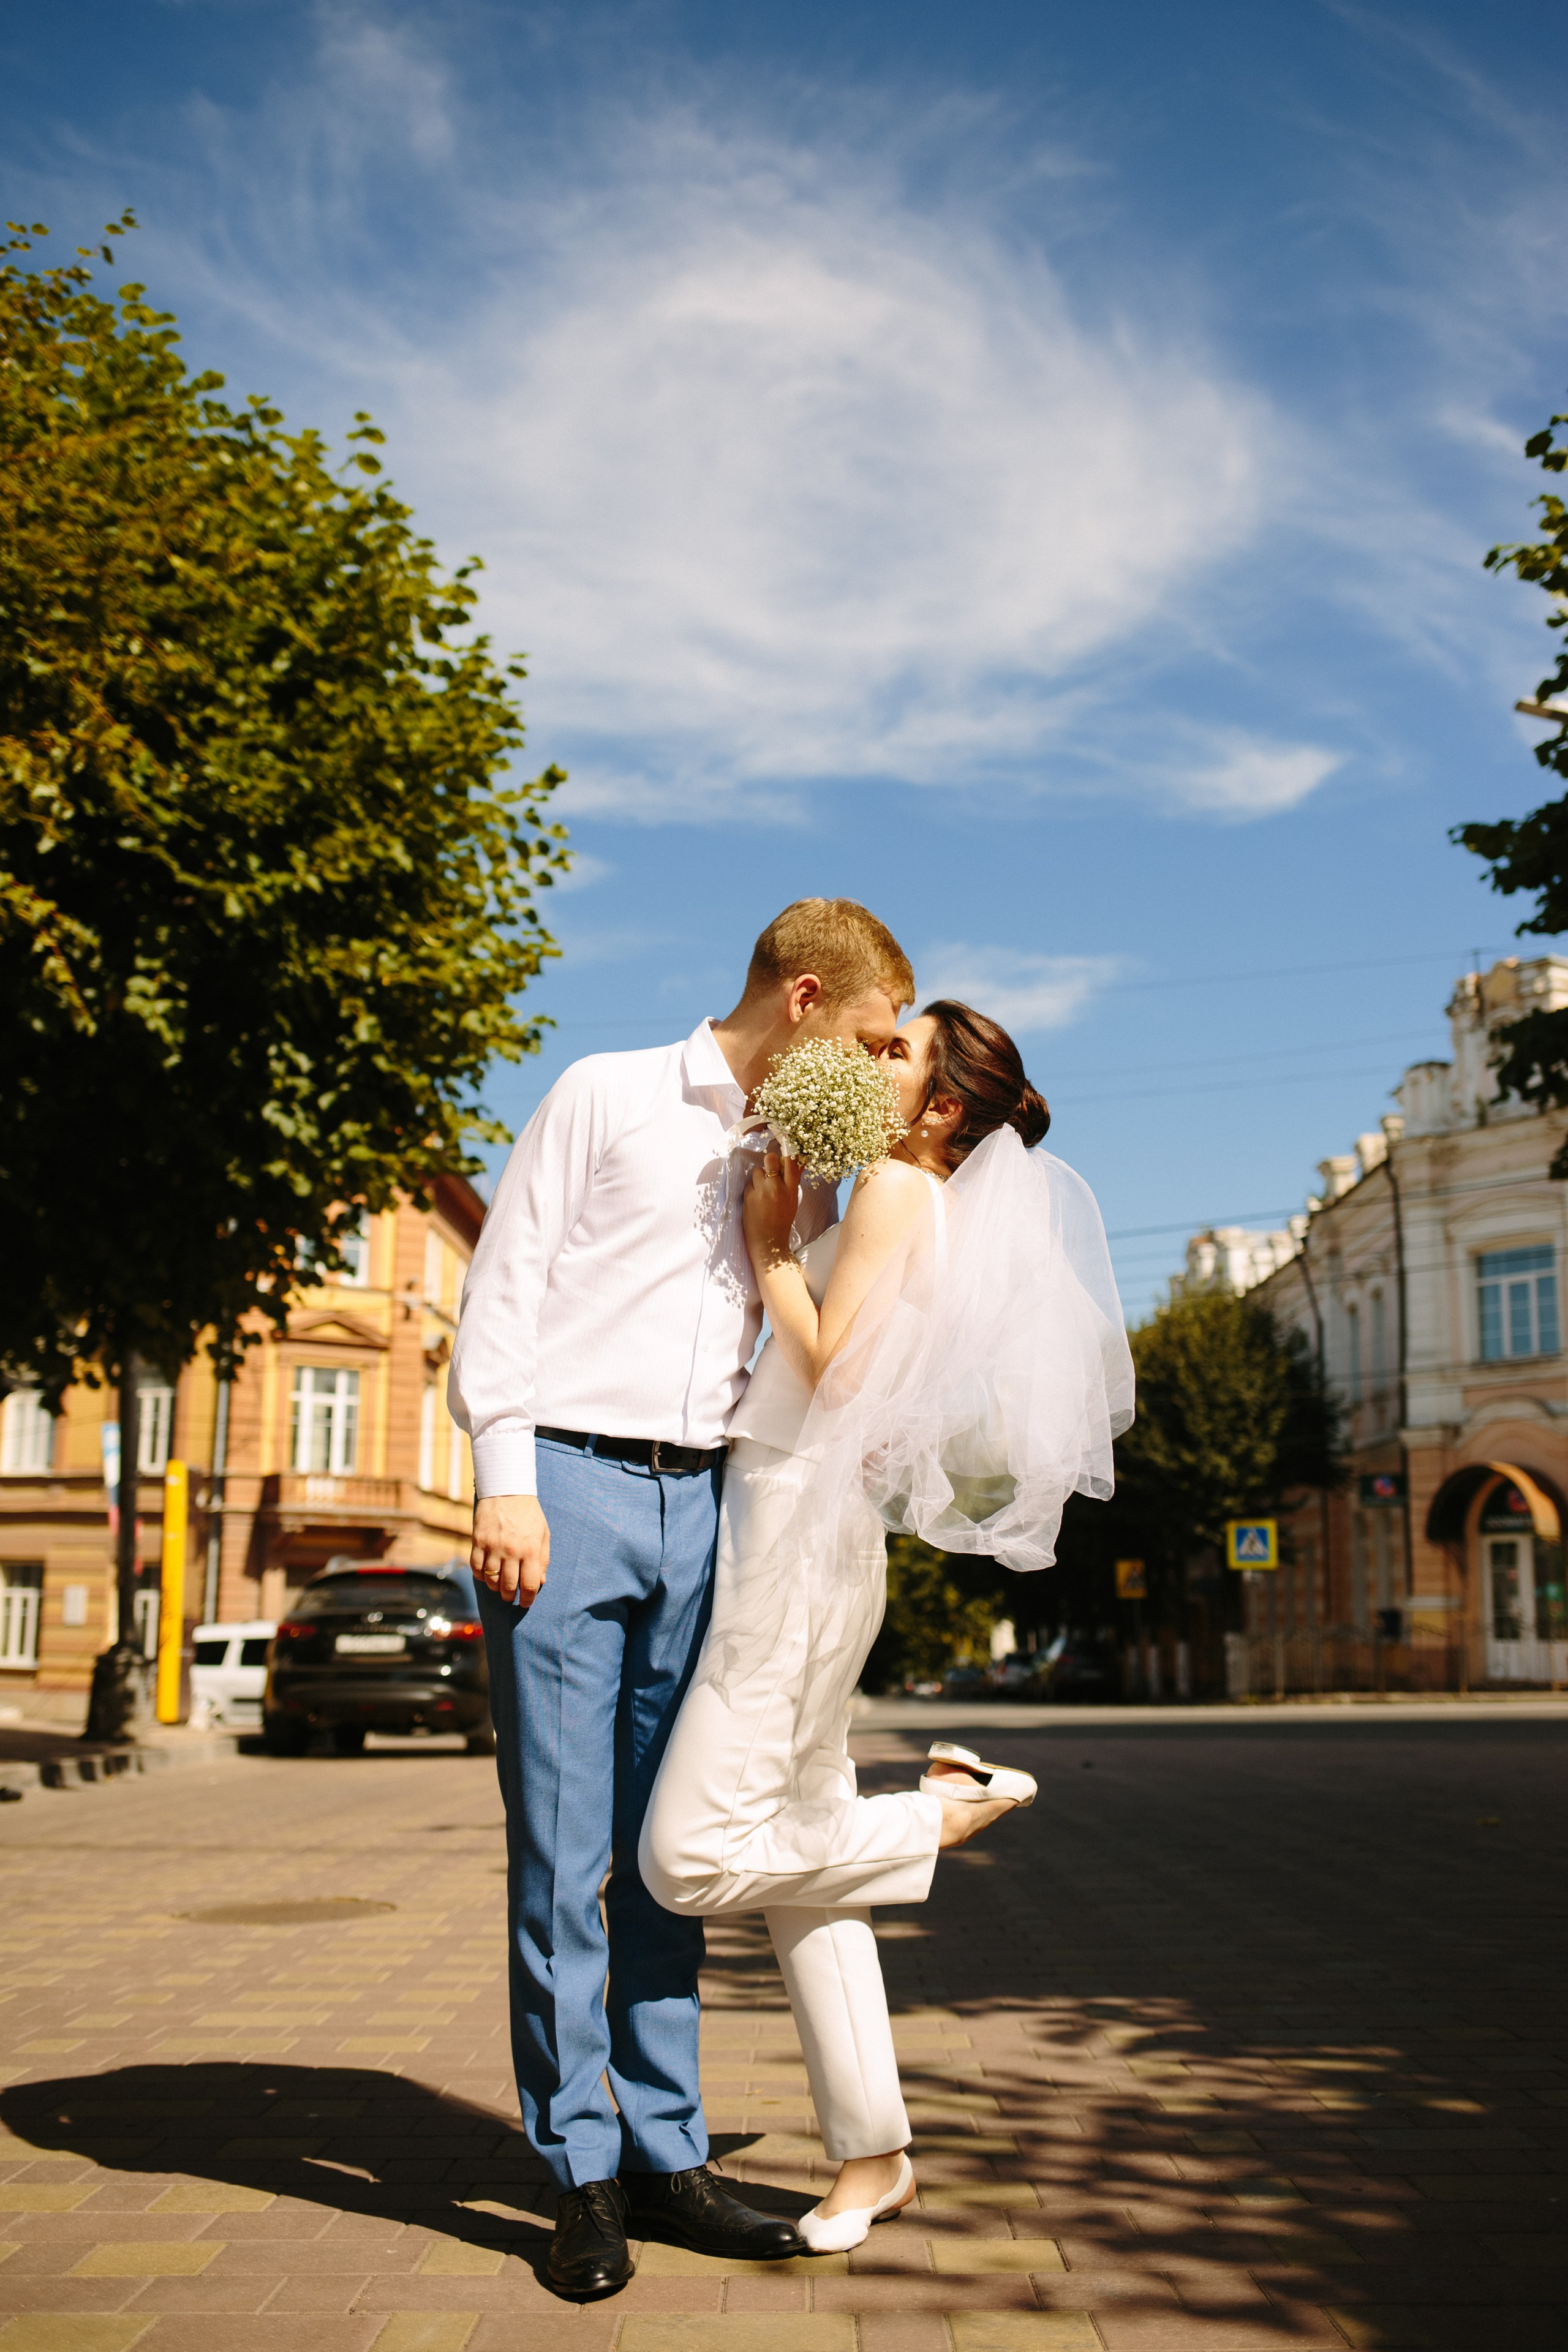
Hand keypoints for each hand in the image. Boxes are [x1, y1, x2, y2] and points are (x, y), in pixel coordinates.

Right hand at [471, 1493, 549, 1606]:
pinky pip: (476, 1568)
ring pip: (490, 1580)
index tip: (525, 1603)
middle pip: (508, 1586)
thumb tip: (540, 1582)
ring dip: (495, 1588)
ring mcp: (493, 1547)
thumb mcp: (543, 1533)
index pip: (529, 1585)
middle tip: (511, 1597)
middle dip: (510, 1597)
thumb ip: (543, 1559)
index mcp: (530, 1550)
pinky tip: (486, 1574)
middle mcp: (511, 1551)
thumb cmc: (529, 1513)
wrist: (506, 1489)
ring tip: (499, 1586)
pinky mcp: (478, 1541)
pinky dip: (480, 1576)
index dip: (527, 1599)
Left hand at [742, 1148, 801, 1264]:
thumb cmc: (782, 1220)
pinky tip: (755, 1199)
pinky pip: (749, 1183)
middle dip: (769, 1160)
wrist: (768, 1241)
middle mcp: (776, 1188)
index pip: (791, 1162)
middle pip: (770, 1159)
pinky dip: (751, 1188)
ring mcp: (761, 1192)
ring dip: (759, 1177)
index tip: (786, 1140)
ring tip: (762, 1190)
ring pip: (757, 1170)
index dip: (788, 1149)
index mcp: (791, 1189)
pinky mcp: (748, 1197)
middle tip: (770, 1168)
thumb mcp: (793, 1200)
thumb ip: (792, 1181)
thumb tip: (798, 1161)